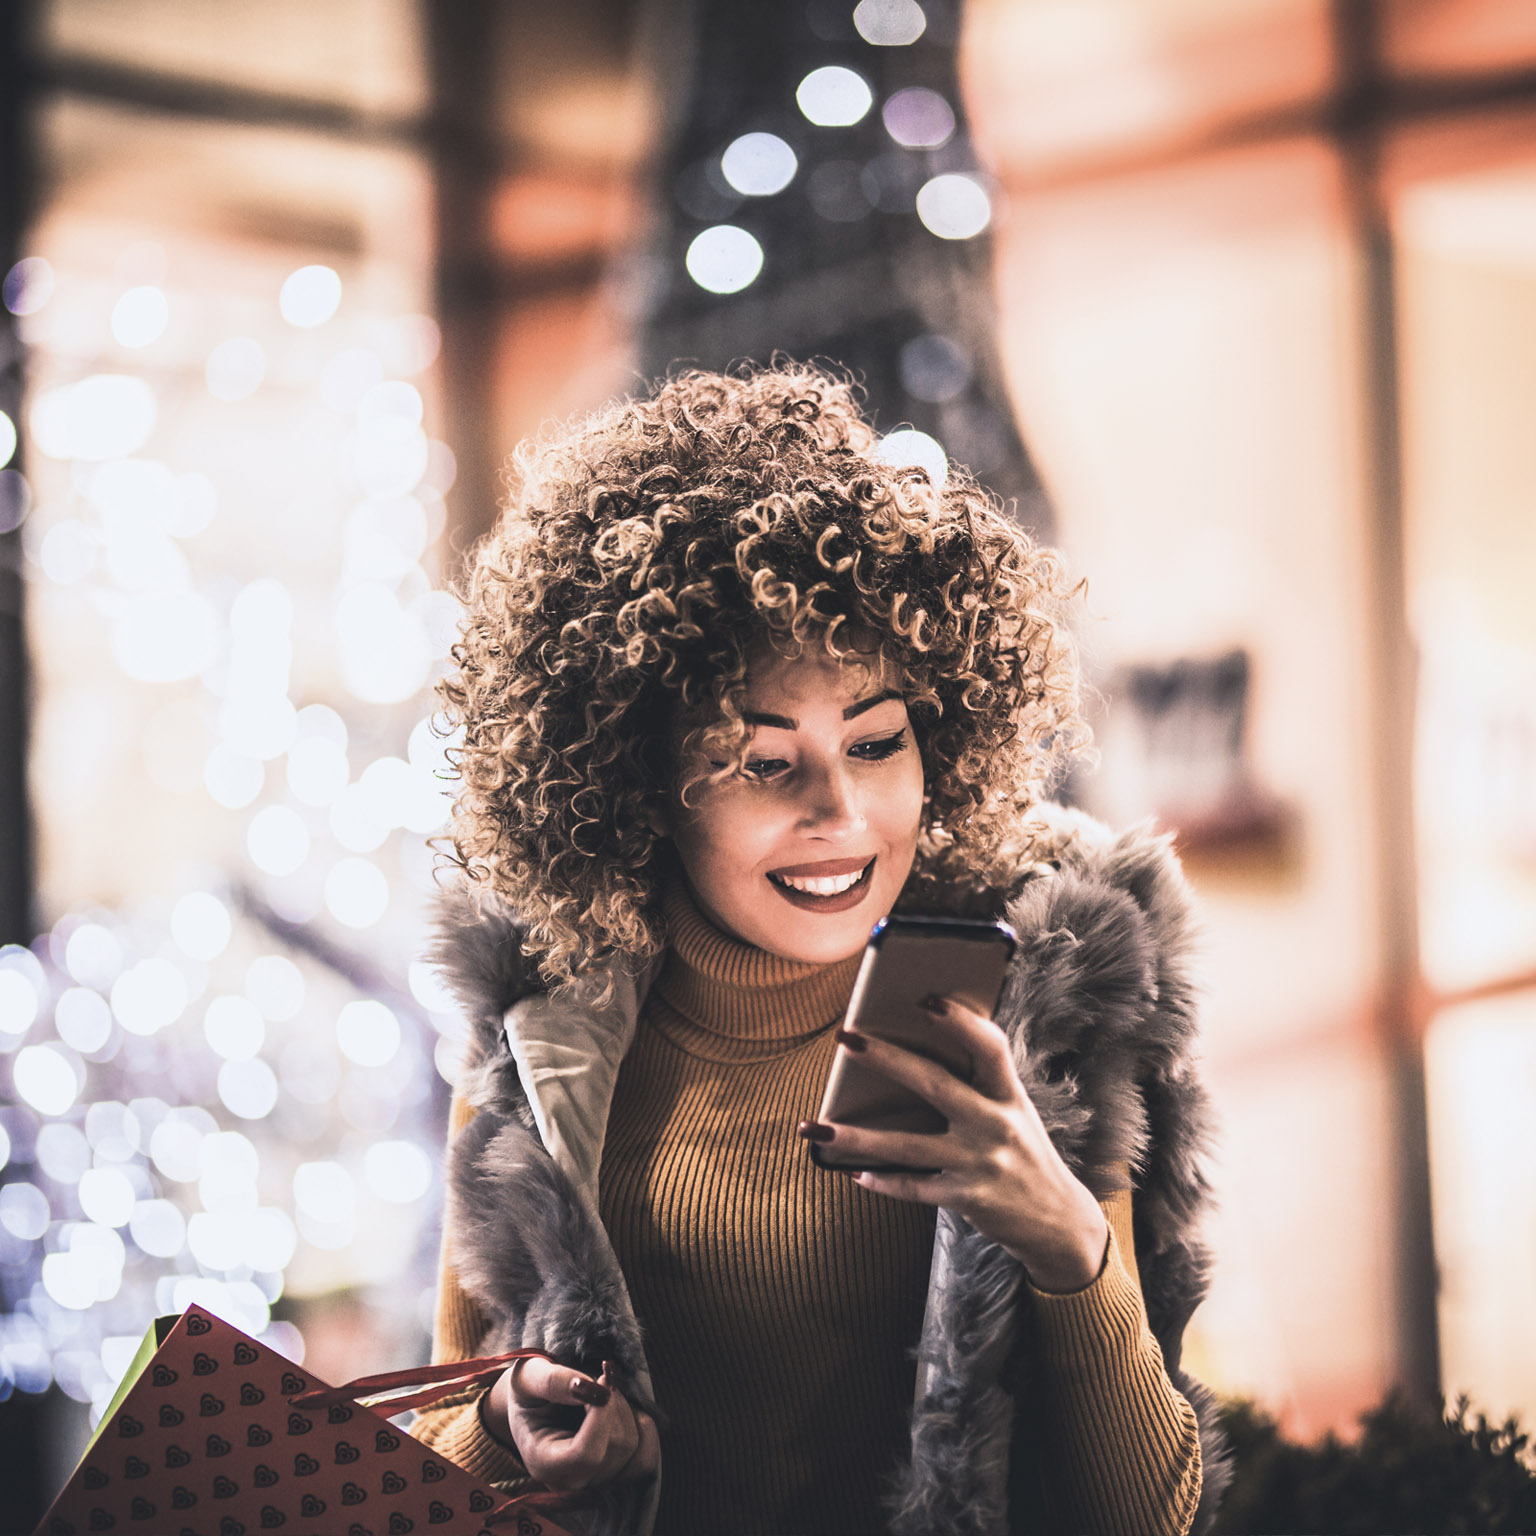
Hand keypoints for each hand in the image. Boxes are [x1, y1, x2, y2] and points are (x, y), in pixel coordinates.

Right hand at [488, 1356, 658, 1492]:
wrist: (533, 1407)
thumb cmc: (529, 1391)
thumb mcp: (530, 1377)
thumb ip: (554, 1381)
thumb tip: (591, 1389)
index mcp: (543, 1463)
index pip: (586, 1454)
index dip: (602, 1414)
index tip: (602, 1378)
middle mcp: (570, 1482)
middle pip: (616, 1448)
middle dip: (614, 1403)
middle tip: (599, 1379)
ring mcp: (594, 1483)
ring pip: (634, 1450)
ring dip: (628, 1413)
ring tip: (607, 1396)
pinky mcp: (613, 1476)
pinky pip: (645, 1460)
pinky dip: (644, 1430)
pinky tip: (624, 1411)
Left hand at [798, 995, 1108, 1291]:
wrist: (1058, 1221)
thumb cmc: (1021, 1149)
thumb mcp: (1012, 1111)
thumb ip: (977, 1085)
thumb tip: (912, 1050)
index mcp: (1008, 1094)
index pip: (990, 1048)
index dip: (961, 1023)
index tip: (927, 1000)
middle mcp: (996, 1125)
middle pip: (935, 1085)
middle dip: (887, 1060)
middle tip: (846, 1038)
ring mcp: (981, 1163)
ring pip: (908, 1146)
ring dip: (857, 1136)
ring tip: (815, 1126)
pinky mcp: (969, 1198)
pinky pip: (915, 1188)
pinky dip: (883, 1180)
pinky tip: (855, 1172)